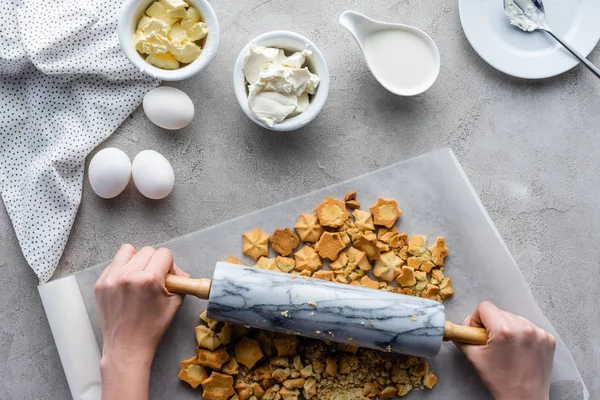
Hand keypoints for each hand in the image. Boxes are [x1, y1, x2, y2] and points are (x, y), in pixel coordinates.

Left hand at [95, 244, 188, 399]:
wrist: (127, 346)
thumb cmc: (153, 327)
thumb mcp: (175, 303)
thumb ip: (179, 281)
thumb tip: (176, 270)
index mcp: (150, 279)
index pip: (164, 253)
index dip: (169, 265)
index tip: (167, 276)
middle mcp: (129, 274)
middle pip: (148, 250)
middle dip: (154, 262)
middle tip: (154, 278)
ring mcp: (111, 278)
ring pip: (128, 250)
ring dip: (136, 259)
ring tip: (138, 275)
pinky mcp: (100, 283)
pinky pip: (114, 264)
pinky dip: (122, 269)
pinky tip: (126, 285)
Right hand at [454, 301, 555, 399]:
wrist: (525, 398)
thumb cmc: (499, 380)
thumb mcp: (473, 357)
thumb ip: (463, 337)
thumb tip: (460, 327)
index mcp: (503, 330)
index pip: (485, 306)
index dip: (477, 318)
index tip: (479, 332)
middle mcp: (523, 328)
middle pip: (500, 312)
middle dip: (492, 324)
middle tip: (491, 342)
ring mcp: (538, 333)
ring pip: (515, 318)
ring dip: (508, 328)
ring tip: (507, 347)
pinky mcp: (548, 339)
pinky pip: (529, 327)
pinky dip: (522, 335)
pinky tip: (520, 350)